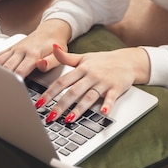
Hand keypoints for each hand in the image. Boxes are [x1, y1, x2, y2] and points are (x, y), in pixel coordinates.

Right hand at [0, 19, 70, 77]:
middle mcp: (21, 51)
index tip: (8, 91)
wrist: (52, 29)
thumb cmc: (56, 43)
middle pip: (6, 67)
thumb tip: (41, 65)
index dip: (13, 83)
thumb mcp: (60, 54)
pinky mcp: (11, 48)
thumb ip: (50, 62)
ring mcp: (15, 49)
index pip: (20, 71)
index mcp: (33, 54)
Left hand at [34, 44, 150, 122]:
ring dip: (79, 109)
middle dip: (61, 105)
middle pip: (73, 91)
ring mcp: (104, 82)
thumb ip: (66, 57)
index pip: (62, 82)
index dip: (50, 93)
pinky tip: (103, 113)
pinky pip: (111, 98)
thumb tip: (52, 47)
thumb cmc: (104, 61)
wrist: (128, 60)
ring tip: (69, 120)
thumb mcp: (84, 57)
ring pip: (89, 96)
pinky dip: (107, 105)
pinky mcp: (116, 88)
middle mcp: (91, 75)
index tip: (39, 104)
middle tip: (50, 117)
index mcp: (82, 69)